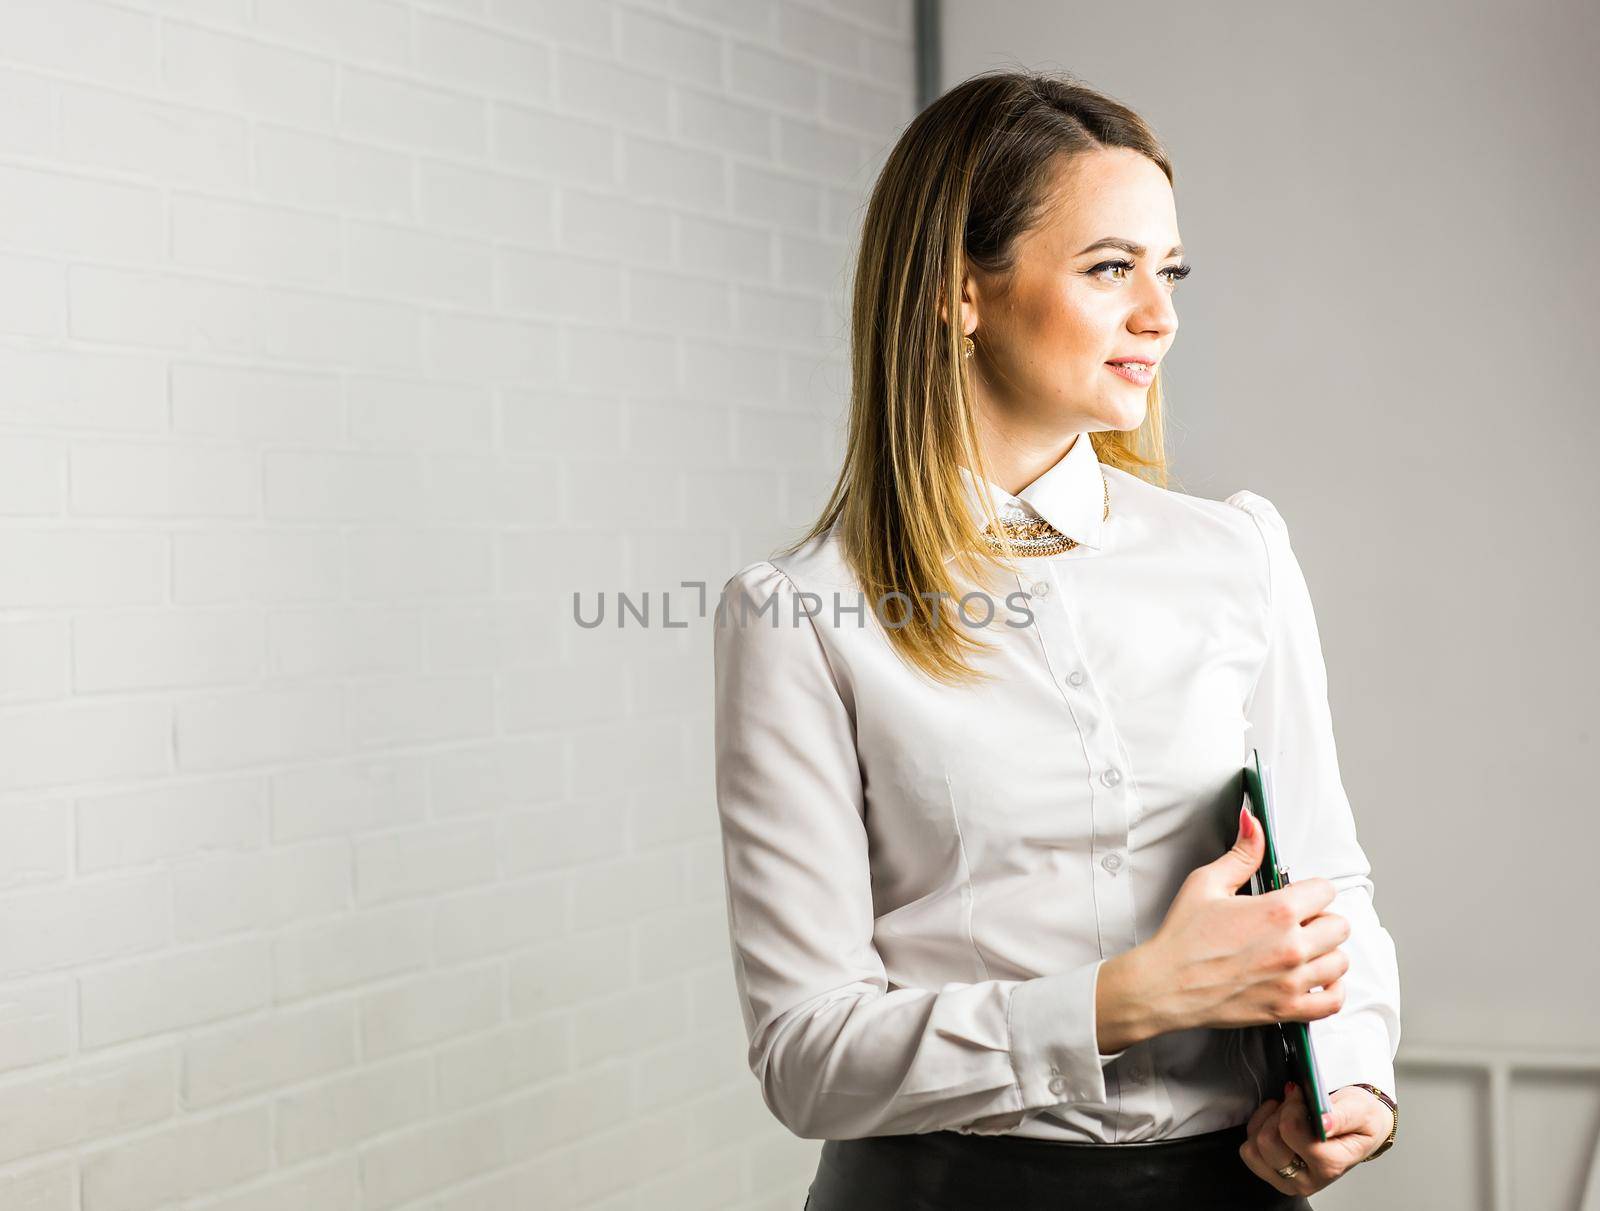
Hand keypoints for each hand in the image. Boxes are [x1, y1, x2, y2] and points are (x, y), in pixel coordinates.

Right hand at [1138, 803, 1349, 1033]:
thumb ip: (1241, 853)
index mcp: (1276, 912)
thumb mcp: (1207, 883)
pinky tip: (1312, 978)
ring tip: (1302, 950)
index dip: (1310, 890)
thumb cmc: (1183, 937)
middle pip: (1339, 926)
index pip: (1326, 890)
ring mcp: (1292, 981)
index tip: (1298, 896)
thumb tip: (1253, 823)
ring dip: (1325, 953)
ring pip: (1340, 962)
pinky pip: (1334, 1001)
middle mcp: (1291, 947)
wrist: (1165, 984)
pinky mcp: (1287, 1008)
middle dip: (1320, 919)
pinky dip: (1330, 989)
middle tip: (1298, 923)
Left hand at [1238, 1082, 1392, 1194]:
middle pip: (1267, 1142)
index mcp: (1330, 1166)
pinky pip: (1248, 1150)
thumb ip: (1343, 1117)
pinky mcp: (1272, 1173)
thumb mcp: (1361, 1111)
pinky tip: (1276, 1121)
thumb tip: (1324, 1123)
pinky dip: (1258, 1129)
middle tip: (1295, 1103)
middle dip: (1278, 1113)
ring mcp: (1287, 1179)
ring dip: (1266, 1122)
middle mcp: (1306, 1179)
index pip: (1291, 1133)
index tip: (1302, 1095)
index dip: (1292, 1107)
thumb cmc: (1360, 1122)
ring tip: (1286, 1113)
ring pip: (1253, 1148)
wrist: (1360, 1130)